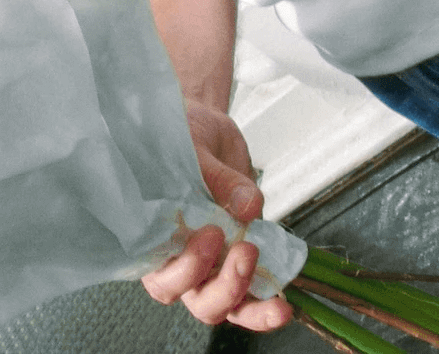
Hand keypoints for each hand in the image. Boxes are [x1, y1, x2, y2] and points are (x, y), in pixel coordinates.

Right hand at [140, 100, 292, 332]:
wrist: (206, 131)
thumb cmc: (184, 138)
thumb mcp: (196, 149)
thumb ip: (219, 179)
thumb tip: (249, 207)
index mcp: (155, 238)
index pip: (162, 276)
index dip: (185, 269)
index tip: (211, 235)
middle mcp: (178, 260)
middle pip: (195, 298)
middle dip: (223, 286)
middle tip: (245, 249)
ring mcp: (209, 266)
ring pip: (222, 305)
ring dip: (249, 304)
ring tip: (275, 297)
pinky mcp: (236, 263)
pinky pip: (247, 299)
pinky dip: (264, 307)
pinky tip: (283, 303)